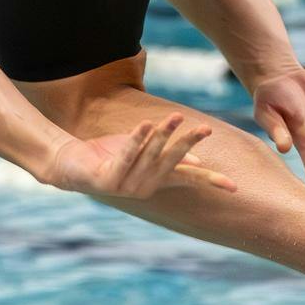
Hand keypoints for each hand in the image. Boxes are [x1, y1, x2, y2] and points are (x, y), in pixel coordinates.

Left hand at [44, 113, 231, 198]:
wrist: (71, 163)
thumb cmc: (110, 155)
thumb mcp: (143, 154)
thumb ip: (167, 158)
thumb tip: (197, 162)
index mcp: (156, 182)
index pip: (188, 180)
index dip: (210, 182)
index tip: (233, 188)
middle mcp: (144, 187)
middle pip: (171, 161)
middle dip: (188, 144)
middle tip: (205, 129)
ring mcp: (125, 186)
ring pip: (150, 155)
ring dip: (163, 135)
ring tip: (177, 117)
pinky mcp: (108, 179)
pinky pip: (126, 155)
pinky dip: (136, 140)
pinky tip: (146, 124)